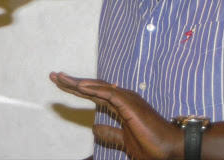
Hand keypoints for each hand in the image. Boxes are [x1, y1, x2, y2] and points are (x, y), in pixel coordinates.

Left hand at [50, 72, 182, 159]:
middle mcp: (123, 98)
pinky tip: (80, 87)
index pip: (94, 94)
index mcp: (121, 105)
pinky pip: (108, 93)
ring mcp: (127, 99)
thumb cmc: (151, 145)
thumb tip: (95, 128)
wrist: (169, 149)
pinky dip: (93, 89)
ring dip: (78, 83)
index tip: (60, 84)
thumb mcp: (124, 140)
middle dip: (72, 82)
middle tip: (54, 75)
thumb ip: (110, 133)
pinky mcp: (130, 104)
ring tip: (60, 78)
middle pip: (92, 87)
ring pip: (97, 87)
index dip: (76, 89)